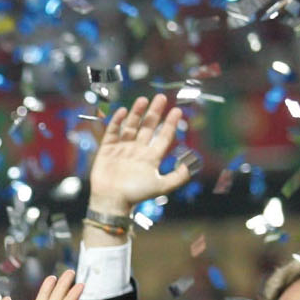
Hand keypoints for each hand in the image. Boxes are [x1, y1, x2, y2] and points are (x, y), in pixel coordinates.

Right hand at [87, 95, 190, 215]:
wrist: (112, 201)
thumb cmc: (136, 195)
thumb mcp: (161, 186)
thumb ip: (178, 176)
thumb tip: (192, 164)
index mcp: (151, 157)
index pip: (163, 136)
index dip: (170, 124)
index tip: (177, 111)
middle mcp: (137, 150)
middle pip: (148, 127)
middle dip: (155, 112)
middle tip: (161, 98)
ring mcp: (122, 149)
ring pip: (131, 126)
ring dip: (137, 113)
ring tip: (143, 100)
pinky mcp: (107, 150)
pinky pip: (112, 132)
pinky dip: (117, 122)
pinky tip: (123, 111)